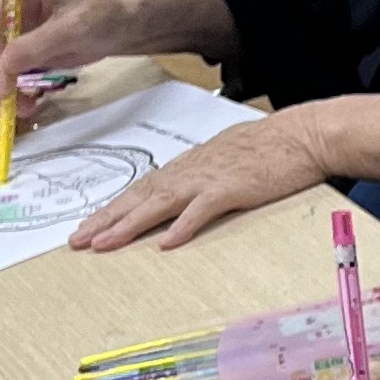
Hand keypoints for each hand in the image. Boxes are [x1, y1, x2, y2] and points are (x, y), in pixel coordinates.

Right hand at [0, 0, 132, 104]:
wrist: (114, 23)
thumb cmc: (99, 17)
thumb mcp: (76, 27)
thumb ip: (40, 44)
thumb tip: (5, 64)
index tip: (4, 90)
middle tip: (17, 107)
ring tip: (26, 106)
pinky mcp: (6, 52)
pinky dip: (1, 92)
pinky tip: (25, 102)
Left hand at [66, 112, 332, 249]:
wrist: (302, 135)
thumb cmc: (272, 147)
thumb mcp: (229, 158)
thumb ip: (206, 175)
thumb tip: (190, 193)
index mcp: (188, 167)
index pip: (141, 190)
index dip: (113, 210)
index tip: (89, 227)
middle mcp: (189, 171)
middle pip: (138, 198)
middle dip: (105, 220)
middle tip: (76, 241)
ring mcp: (208, 179)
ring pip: (157, 204)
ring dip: (128, 225)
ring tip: (102, 244)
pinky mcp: (231, 188)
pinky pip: (201, 211)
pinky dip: (182, 227)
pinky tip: (165, 244)